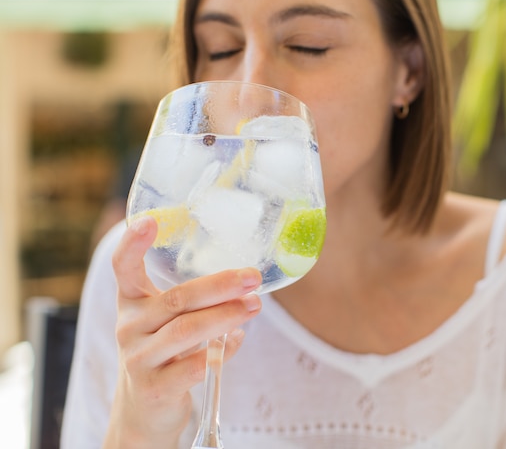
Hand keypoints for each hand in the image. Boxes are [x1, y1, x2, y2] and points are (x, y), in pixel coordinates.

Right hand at [104, 216, 261, 448]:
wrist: (143, 413)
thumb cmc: (163, 356)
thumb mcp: (169, 325)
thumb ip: (199, 306)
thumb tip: (246, 292)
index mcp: (132, 304)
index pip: (123, 268)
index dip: (133, 243)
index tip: (151, 221)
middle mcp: (129, 327)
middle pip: (177, 298)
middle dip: (220, 285)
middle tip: (252, 277)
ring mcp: (138, 359)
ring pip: (188, 330)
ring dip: (227, 315)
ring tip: (254, 305)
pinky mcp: (154, 388)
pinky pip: (193, 366)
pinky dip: (219, 354)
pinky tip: (235, 343)